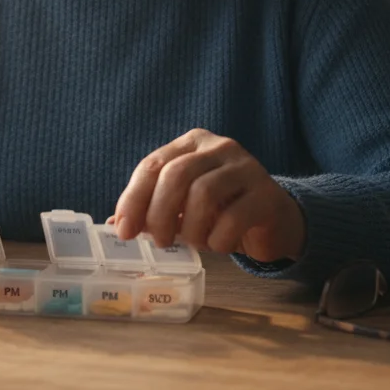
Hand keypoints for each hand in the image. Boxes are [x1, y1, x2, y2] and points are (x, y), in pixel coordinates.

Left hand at [112, 129, 305, 262]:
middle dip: (159, 214)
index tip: (123, 230)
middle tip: (159, 242)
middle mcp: (219, 147)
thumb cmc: (221, 211)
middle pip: (177, 174)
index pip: (153, 164)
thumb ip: (152, 210)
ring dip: (191, 228)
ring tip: (194, 242)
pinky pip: (233, 218)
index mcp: (192, 143)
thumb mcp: (183, 207)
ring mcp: (246, 167)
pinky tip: (219, 245)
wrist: (274, 221)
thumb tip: (115, 224)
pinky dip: (218, 240)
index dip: (133, 199)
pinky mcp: (267, 194)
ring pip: (204, 193)